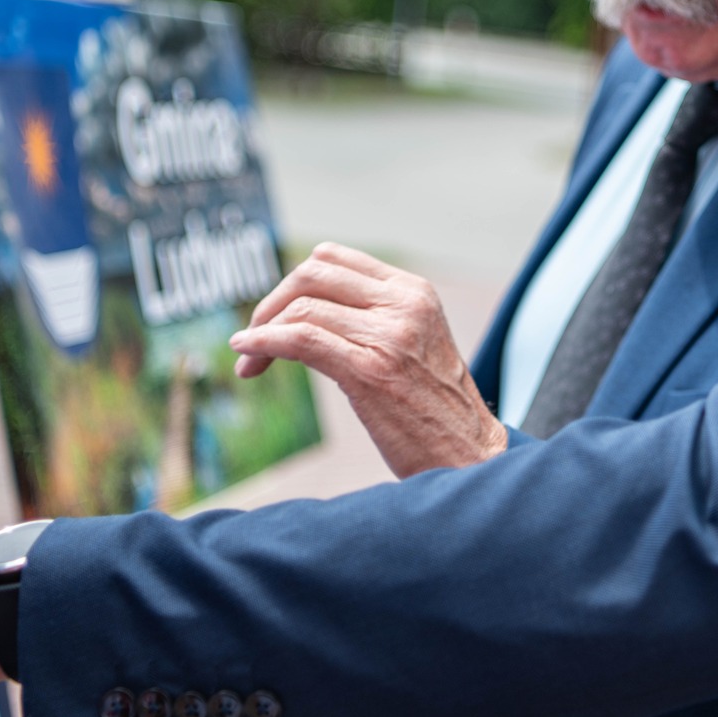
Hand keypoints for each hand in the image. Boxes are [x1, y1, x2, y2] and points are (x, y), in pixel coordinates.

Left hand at [231, 242, 508, 477]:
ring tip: (249, 363)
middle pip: (311, 274)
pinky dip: (264, 344)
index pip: (332, 258)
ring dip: (262, 332)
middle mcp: (404, 304)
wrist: (470, 458)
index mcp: (414, 291)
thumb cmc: (434, 411)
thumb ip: (372, 320)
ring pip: (302, 308)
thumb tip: (301, 315)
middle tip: (254, 338)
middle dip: (271, 304)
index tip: (273, 317)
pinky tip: (248, 358)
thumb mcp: (412, 346)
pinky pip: (301, 339)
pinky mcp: (370, 369)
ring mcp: (389, 334)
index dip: (291, 284)